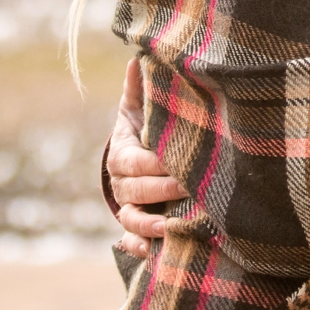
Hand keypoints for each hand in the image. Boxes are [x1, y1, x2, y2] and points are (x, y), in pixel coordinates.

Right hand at [105, 57, 181, 257]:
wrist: (138, 160)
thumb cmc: (147, 131)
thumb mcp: (140, 110)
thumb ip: (140, 89)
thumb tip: (139, 56)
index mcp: (122, 153)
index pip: (133, 161)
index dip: (152, 163)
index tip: (176, 160)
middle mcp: (122, 183)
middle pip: (134, 191)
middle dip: (160, 189)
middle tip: (187, 186)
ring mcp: (128, 207)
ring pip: (131, 219)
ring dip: (149, 224)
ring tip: (172, 225)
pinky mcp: (136, 227)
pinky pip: (132, 241)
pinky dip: (140, 247)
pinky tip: (154, 253)